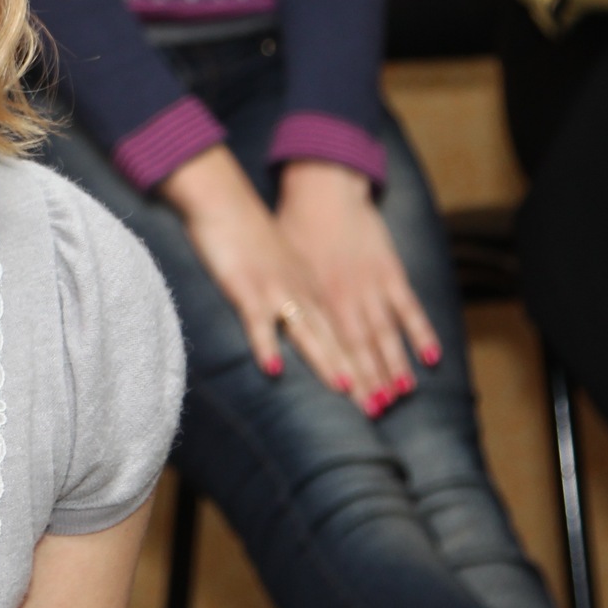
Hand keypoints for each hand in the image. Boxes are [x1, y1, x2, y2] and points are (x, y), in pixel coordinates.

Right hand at [160, 146, 384, 412]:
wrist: (224, 200)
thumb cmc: (248, 230)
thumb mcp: (283, 261)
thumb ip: (295, 287)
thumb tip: (303, 314)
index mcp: (313, 287)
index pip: (347, 333)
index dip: (367, 363)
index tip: (383, 392)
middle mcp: (304, 292)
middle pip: (337, 339)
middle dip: (359, 374)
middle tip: (377, 406)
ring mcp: (277, 290)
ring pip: (309, 333)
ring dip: (328, 362)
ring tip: (346, 390)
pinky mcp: (247, 288)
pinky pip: (258, 322)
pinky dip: (267, 345)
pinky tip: (273, 369)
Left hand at [277, 159, 437, 410]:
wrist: (321, 189)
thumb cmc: (294, 227)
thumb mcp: (283, 265)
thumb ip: (287, 296)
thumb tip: (274, 325)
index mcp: (313, 297)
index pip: (328, 344)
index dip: (339, 373)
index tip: (346, 402)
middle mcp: (343, 296)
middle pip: (357, 346)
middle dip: (368, 380)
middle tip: (376, 412)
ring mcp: (370, 285)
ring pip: (384, 333)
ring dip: (393, 364)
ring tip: (401, 395)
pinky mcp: (390, 271)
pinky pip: (408, 307)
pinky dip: (420, 332)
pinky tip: (430, 357)